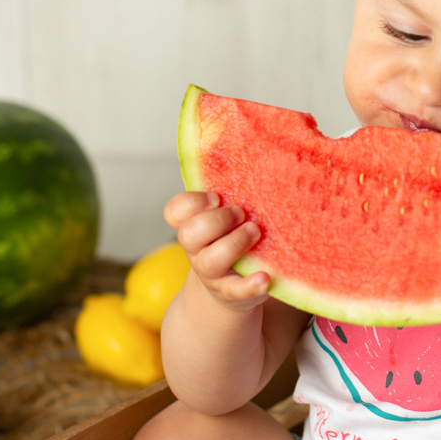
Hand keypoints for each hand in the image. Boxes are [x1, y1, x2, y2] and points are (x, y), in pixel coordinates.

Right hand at [163, 191, 268, 312]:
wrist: (230, 292)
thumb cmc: (232, 242)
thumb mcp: (225, 220)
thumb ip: (230, 196)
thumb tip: (257, 146)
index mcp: (194, 227)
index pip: (175, 211)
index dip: (192, 202)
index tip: (217, 197)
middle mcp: (197, 250)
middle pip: (189, 234)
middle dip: (216, 220)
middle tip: (242, 213)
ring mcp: (212, 274)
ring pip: (209, 261)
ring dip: (233, 244)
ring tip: (256, 233)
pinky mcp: (233, 294)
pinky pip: (236, 292)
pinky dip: (250, 285)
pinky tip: (265, 278)